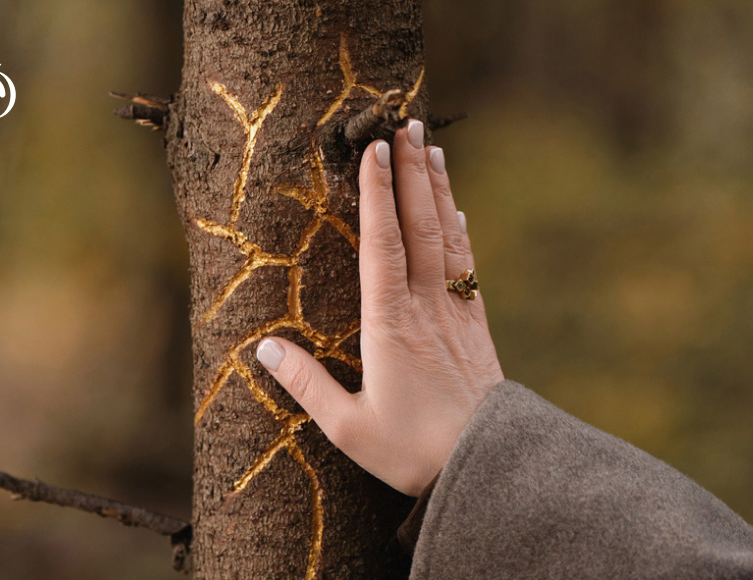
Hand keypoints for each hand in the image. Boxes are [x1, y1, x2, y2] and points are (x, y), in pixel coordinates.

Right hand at [255, 120, 503, 496]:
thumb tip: (263, 348)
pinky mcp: (474, 326)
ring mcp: (455, 313)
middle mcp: (426, 307)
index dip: (377, 195)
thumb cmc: (412, 450)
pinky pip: (466, 265)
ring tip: (432, 149)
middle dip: (411, 173)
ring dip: (438, 190)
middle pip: (420, 226)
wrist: (488, 467)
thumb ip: (305, 385)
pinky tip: (457, 212)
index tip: (373, 151)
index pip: (383, 244)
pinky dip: (459, 230)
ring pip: (447, 238)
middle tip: (406, 125)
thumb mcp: (348, 427)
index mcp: (391, 325)